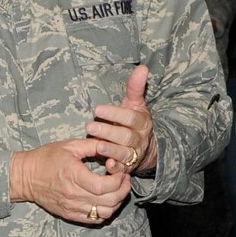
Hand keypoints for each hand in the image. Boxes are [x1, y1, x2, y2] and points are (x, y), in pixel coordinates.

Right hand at [11, 137, 133, 224]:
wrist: (25, 177)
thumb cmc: (46, 158)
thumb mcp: (69, 145)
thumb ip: (92, 145)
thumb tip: (111, 144)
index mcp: (74, 176)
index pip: (104, 186)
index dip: (118, 180)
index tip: (121, 171)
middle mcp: (74, 195)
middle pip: (109, 201)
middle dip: (123, 190)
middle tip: (125, 179)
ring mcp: (72, 207)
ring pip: (105, 213)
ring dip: (117, 202)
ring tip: (118, 190)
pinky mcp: (70, 214)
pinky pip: (95, 219)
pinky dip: (106, 211)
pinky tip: (106, 200)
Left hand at [88, 63, 157, 177]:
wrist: (145, 148)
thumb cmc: (134, 122)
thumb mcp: (135, 104)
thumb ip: (135, 87)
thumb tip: (142, 67)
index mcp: (142, 122)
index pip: (130, 117)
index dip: (115, 113)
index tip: (97, 109)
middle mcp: (140, 139)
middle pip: (126, 136)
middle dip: (108, 132)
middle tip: (90, 126)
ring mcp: (134, 154)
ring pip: (124, 153)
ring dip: (111, 150)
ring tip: (98, 146)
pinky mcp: (128, 167)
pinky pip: (123, 169)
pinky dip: (116, 168)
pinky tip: (108, 165)